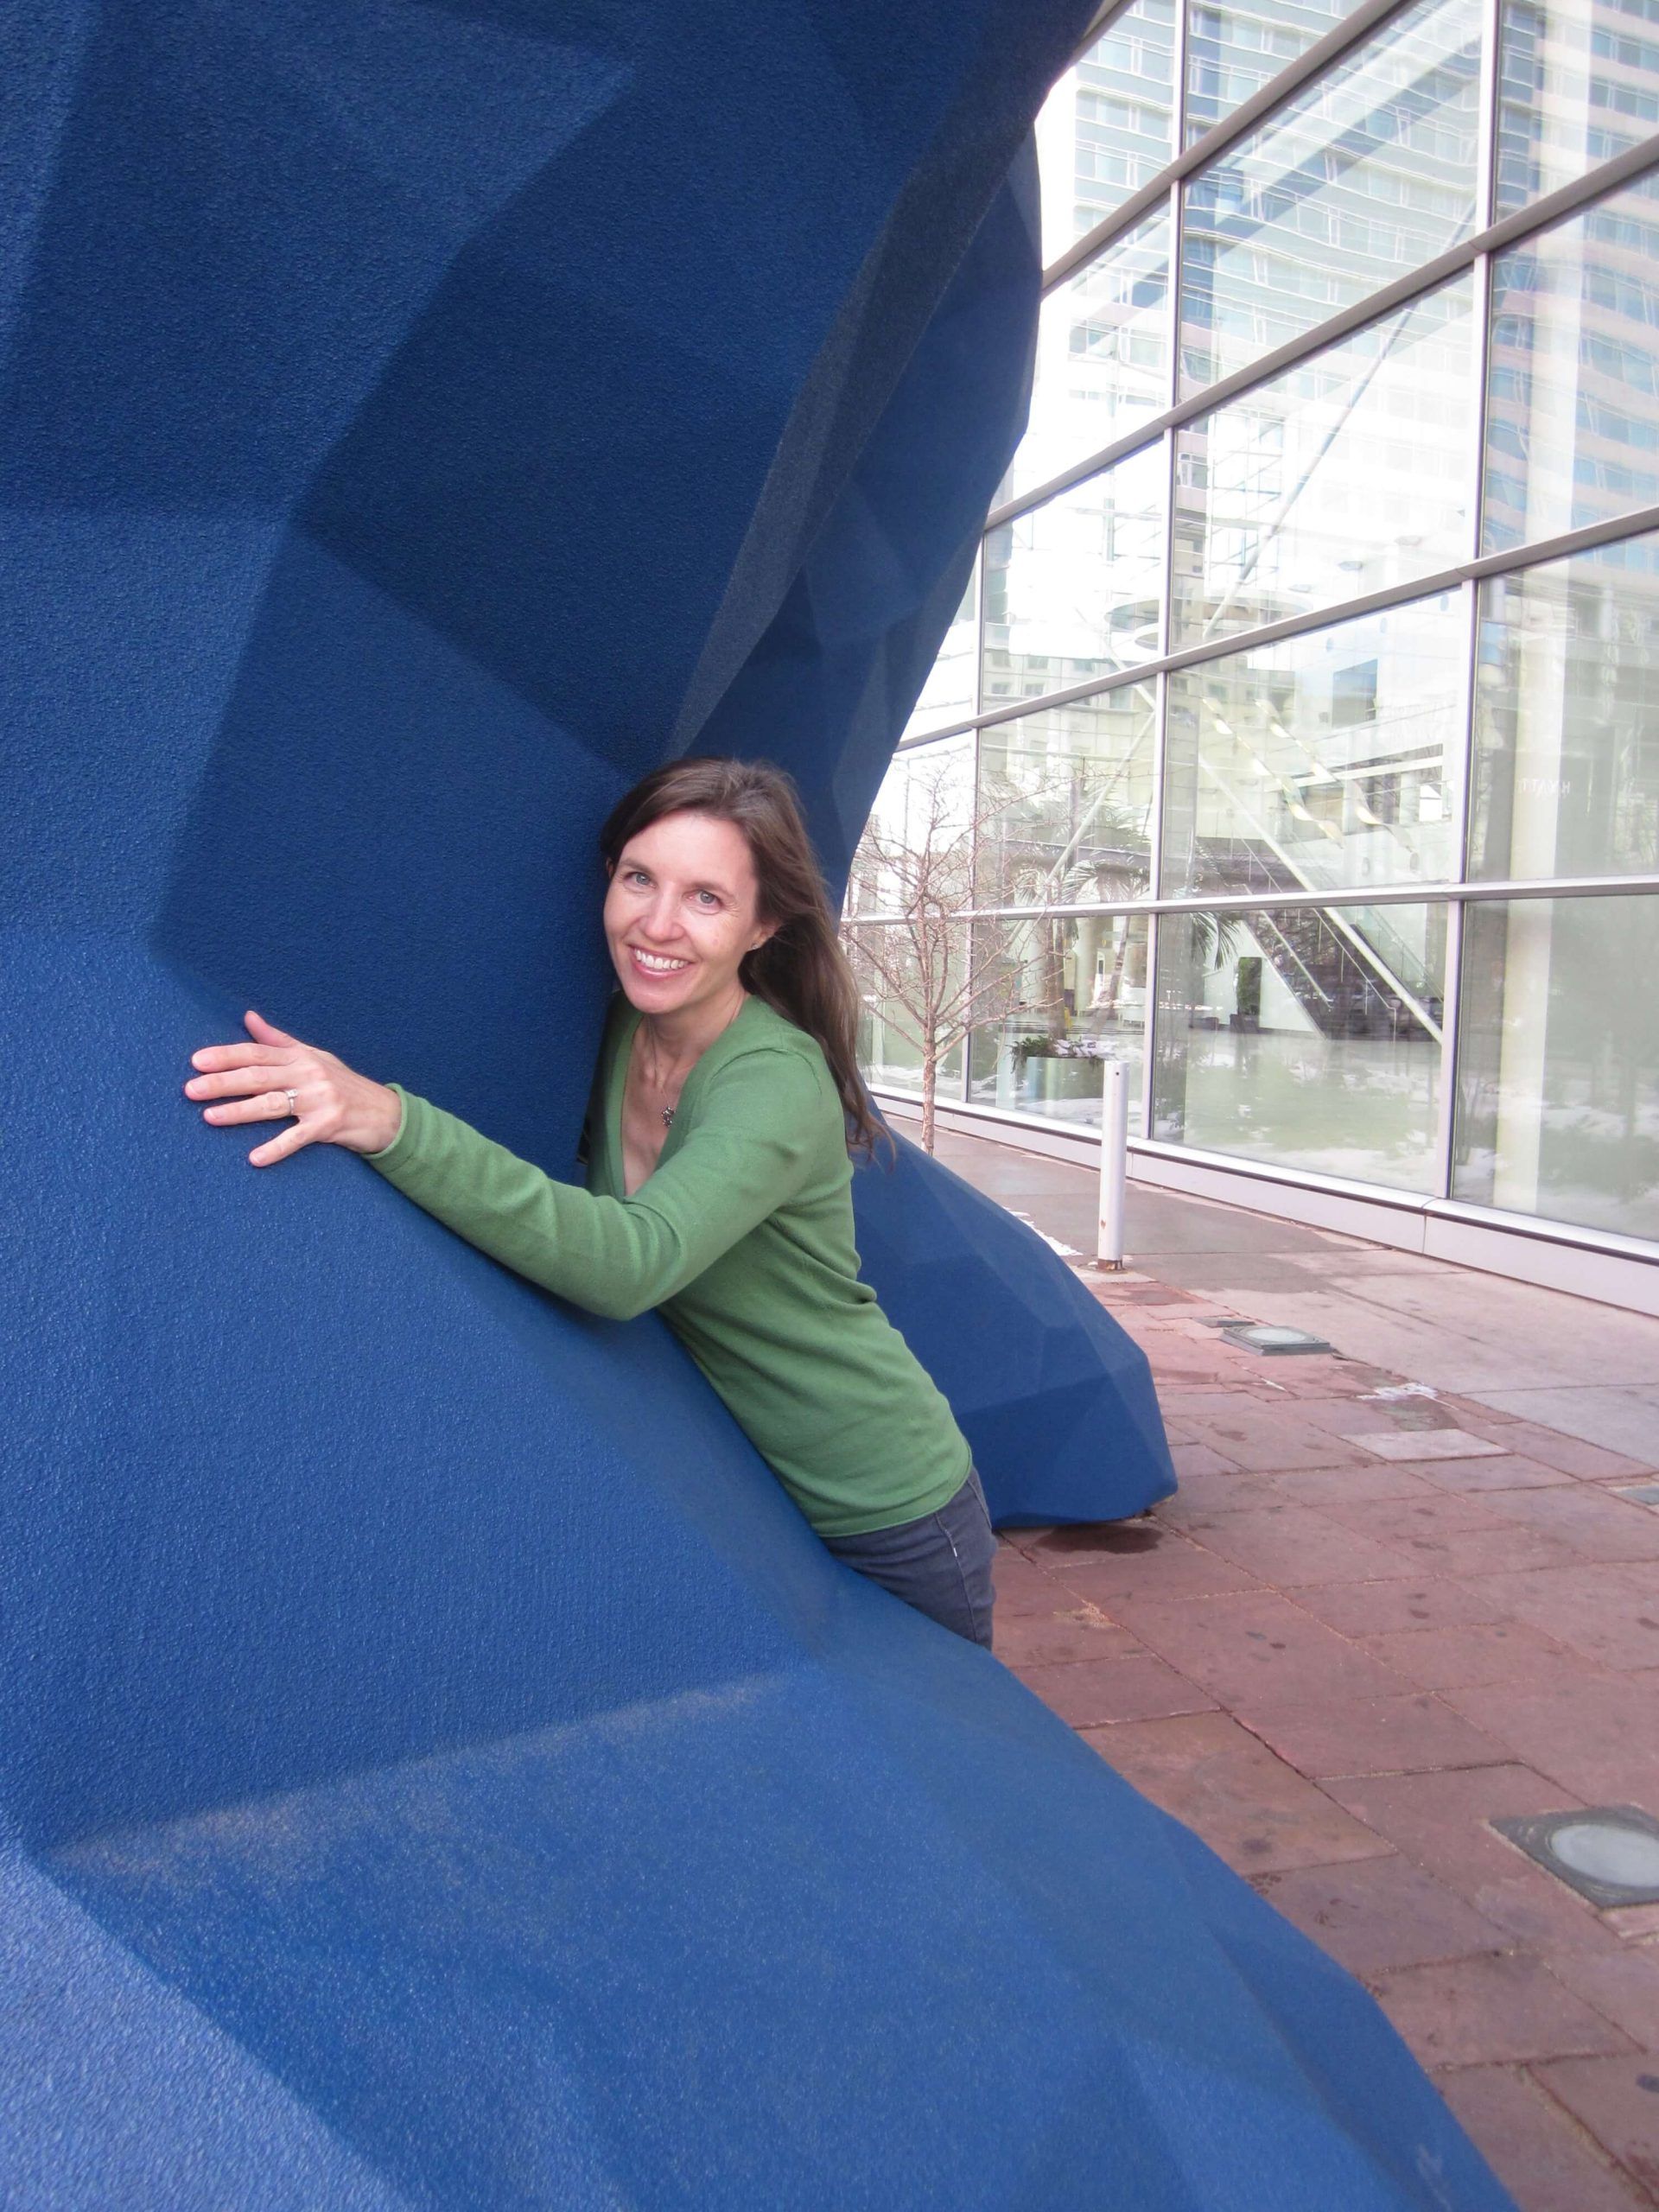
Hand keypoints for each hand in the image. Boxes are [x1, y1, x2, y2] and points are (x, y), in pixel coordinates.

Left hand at [184, 1009, 402, 1166]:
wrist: (385, 1113)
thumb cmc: (344, 1084)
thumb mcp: (314, 1056)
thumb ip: (278, 1041)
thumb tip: (248, 1017)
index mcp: (301, 1057)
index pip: (257, 1053)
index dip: (226, 1056)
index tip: (197, 1061)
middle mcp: (309, 1075)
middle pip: (258, 1077)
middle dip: (222, 1082)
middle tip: (191, 1089)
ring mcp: (319, 1100)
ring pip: (272, 1104)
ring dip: (239, 1111)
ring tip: (209, 1116)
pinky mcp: (328, 1126)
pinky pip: (297, 1138)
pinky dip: (276, 1149)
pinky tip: (254, 1158)